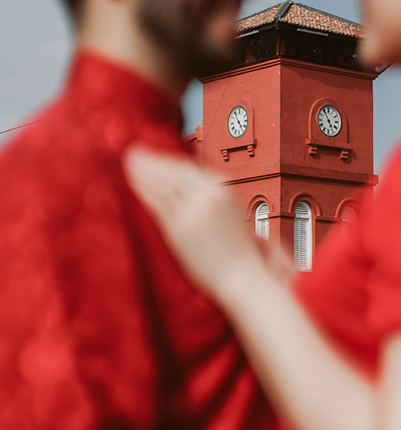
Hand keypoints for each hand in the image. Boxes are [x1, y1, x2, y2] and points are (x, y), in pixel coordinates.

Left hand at [124, 147, 263, 301]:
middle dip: (151, 160)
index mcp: (223, 190)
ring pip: (163, 185)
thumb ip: (213, 201)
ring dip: (142, 172)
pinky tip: (134, 184)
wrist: (243, 276)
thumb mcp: (232, 215)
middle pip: (173, 172)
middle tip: (133, 152)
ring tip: (127, 163)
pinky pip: (158, 204)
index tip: (154, 155)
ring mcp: (193, 211)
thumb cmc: (239, 252)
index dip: (168, 160)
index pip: (189, 168)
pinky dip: (144, 190)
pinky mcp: (180, 228)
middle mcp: (208, 196)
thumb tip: (191, 193)